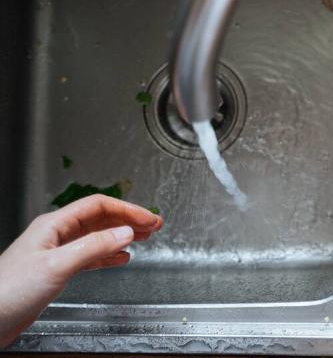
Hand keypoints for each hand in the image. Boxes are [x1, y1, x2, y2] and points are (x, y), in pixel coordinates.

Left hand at [0, 195, 162, 346]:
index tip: (149, 218)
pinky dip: (109, 255)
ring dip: (122, 235)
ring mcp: (56, 252)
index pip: (99, 206)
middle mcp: (56, 235)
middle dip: (129, 219)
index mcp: (54, 225)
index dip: (128, 210)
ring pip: (97, 236)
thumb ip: (93, 247)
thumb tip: (125, 232)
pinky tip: (120, 259)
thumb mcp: (57, 265)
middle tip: (154, 224)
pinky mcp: (56, 270)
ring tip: (144, 237)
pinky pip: (90, 255)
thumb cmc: (8, 290)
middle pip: (100, 218)